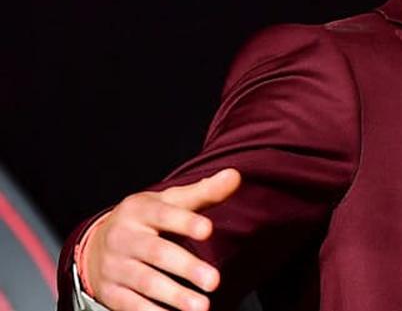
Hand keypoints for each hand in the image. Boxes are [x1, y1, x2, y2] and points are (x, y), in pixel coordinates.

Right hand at [81, 168, 241, 310]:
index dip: (185, 222)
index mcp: (139, 211)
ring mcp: (114, 266)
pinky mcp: (110, 291)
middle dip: (186, 267)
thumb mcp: (169, 202)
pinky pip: (130, 304)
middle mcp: (123, 237)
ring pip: (144, 281)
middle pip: (156, 252)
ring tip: (202, 307)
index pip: (164, 214)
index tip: (208, 230)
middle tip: (214, 281)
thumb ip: (203, 192)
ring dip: (174, 295)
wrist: (94, 244)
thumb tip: (235, 175)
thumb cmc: (146, 220)